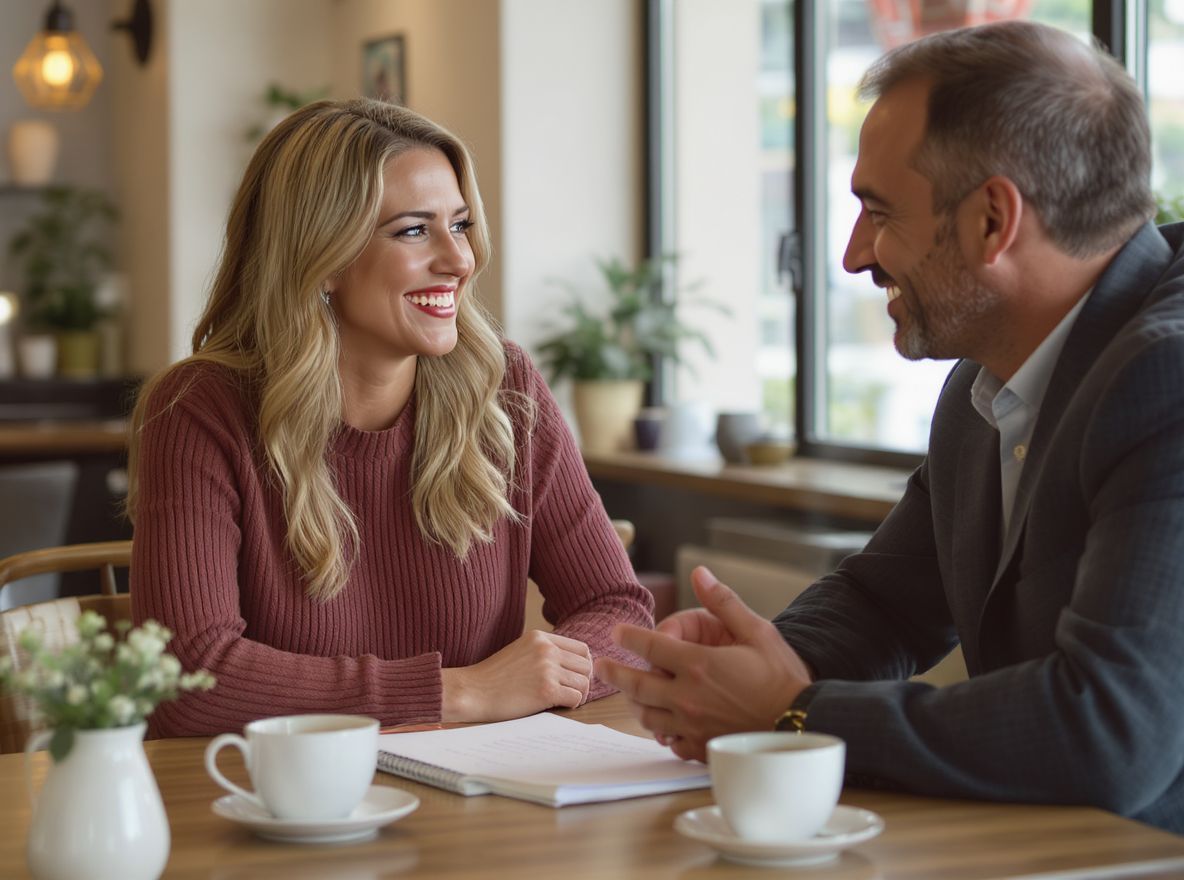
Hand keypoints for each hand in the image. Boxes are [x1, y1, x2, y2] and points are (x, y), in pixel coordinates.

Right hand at [442, 630, 591, 721]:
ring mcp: (547, 669)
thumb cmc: (493, 677)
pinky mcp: (546, 690)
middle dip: (583, 681)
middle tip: (571, 692)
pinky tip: (558, 706)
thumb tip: (571, 664)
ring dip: (578, 695)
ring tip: (564, 701)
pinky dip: (572, 705)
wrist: (471, 691)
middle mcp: (546, 649)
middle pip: (586, 665)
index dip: (582, 666)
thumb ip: (543, 652)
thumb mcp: (520, 651)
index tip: (574, 678)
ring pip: (583, 683)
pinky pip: (576, 698)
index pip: (581, 649)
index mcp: (540, 638)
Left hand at [597, 566, 811, 761]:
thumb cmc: (782, 676)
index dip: (628, 638)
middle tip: (601, 666)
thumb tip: (700, 572)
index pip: (650, 647)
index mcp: (698, 664)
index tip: (615, 632)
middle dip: (615, 673)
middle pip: (637, 685)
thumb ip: (723, 602)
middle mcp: (687, 696)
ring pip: (647, 716)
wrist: (802, 722)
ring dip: (634, 703)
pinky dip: (660, 731)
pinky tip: (661, 725)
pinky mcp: (700, 748)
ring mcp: (691, 725)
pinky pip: (668, 741)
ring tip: (629, 694)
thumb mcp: (757, 631)